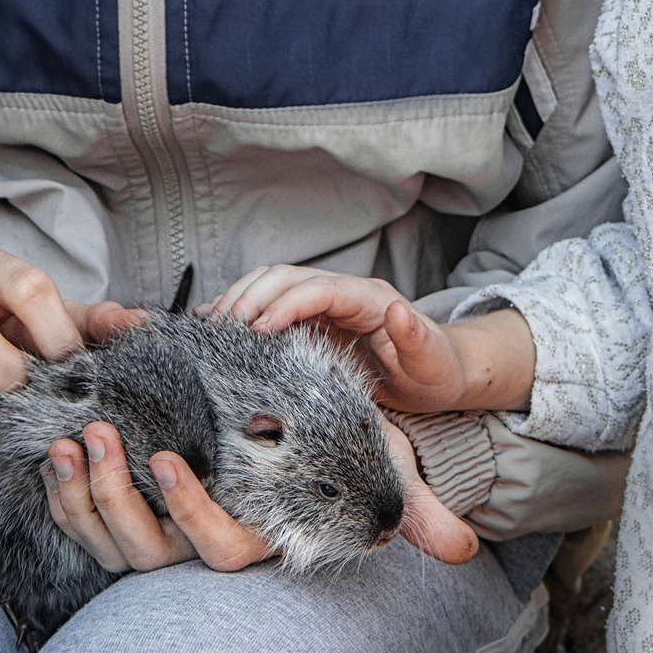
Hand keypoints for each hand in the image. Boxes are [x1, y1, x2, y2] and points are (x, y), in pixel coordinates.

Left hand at [40, 416, 477, 571]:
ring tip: (73, 438)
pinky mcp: (123, 522)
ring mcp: (156, 540)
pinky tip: (55, 450)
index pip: (218, 548)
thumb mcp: (370, 470)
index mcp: (253, 537)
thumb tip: (464, 551)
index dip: (189, 512)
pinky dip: (63, 489)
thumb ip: (413, 511)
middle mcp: (199, 549)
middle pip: (148, 547)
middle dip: (116, 494)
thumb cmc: (324, 451)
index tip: (169, 460)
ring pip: (108, 537)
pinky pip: (80, 522)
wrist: (281, 444)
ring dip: (82, 489)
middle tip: (100, 435)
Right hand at [209, 266, 532, 414]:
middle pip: (288, 278)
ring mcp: (327, 304)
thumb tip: (399, 311)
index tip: (258, 329)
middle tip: (225, 329)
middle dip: (252, 297)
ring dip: (241, 298)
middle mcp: (344, 293)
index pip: (318, 289)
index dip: (285, 304)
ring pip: (273, 285)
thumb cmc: (436, 371)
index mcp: (370, 298)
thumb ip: (416, 339)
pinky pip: (272, 305)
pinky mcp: (315, 320)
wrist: (439, 374)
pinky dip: (244, 310)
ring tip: (213, 325)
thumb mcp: (432, 363)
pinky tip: (218, 326)